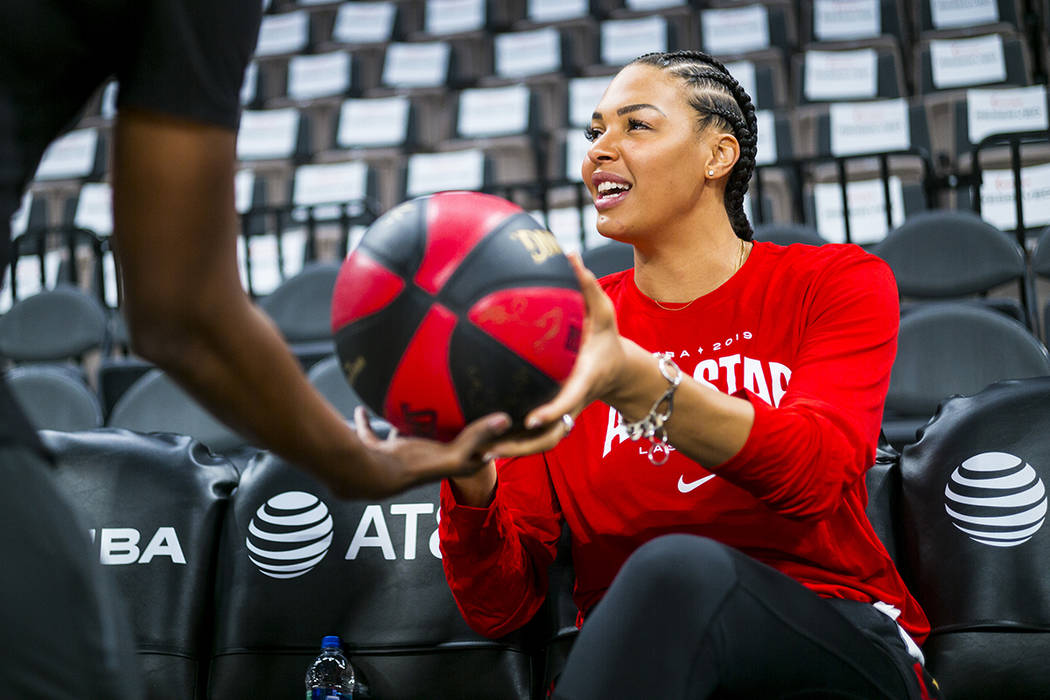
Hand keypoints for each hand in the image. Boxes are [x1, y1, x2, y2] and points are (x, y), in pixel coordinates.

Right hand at [350, 407, 509, 497]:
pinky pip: (370, 435)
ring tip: (405, 411)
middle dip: (439, 434)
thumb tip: (506, 419)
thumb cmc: (415, 468)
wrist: (375, 475)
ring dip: (400, 428)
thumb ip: (479, 435)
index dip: (480, 448)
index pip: (468, 457)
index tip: (490, 429)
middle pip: (434, 446)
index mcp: (443, 464)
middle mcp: (421, 460)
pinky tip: (363, 410)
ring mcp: (396, 456)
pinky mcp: (375, 451)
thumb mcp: (455, 452)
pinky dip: (366, 423)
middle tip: (448, 414)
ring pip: (399, 438)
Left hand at [485, 253, 629, 457]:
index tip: (532, 418)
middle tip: (490, 447)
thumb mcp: (605, 311)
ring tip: (478, 452)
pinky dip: (511, 441)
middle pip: (548, 435)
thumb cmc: (607, 339)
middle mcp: (572, 404)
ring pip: (538, 443)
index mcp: (583, 381)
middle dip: (521, 446)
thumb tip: (570, 252)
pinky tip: (481, 441)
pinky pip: (532, 436)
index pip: (569, 400)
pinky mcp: (554, 420)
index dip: (552, 411)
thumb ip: (587, 285)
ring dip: (511, 451)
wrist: (619, 372)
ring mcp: (564, 416)